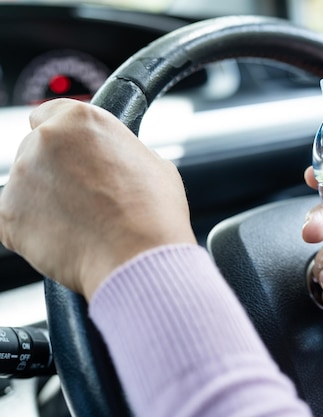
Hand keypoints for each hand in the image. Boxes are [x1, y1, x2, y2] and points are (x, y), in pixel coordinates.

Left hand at [0, 99, 195, 299]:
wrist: (139, 258)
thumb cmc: (153, 213)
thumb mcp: (153, 164)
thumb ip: (121, 152)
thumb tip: (116, 160)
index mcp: (80, 120)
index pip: (48, 115)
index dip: (63, 138)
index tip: (70, 153)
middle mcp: (43, 141)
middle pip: (36, 151)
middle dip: (56, 172)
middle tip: (86, 197)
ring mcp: (21, 178)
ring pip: (26, 186)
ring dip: (45, 200)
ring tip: (82, 223)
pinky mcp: (7, 216)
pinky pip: (13, 220)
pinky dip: (32, 229)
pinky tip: (65, 237)